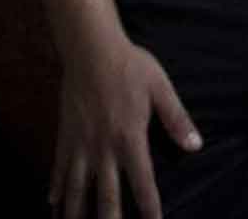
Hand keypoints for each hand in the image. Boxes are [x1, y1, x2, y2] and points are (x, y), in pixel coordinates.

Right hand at [51, 36, 200, 218]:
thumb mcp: (160, 88)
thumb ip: (176, 118)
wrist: (90, 46)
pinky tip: (52, 202)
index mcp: (130, 138)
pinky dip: (56, 186)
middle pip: (107, 196)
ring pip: (78, 187)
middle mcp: (104, 147)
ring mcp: (82, 142)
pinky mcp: (66, 133)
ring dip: (77, 212)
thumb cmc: (129, 65)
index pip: (143, 183)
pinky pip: (60, 166)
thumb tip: (195, 145)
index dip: (149, 209)